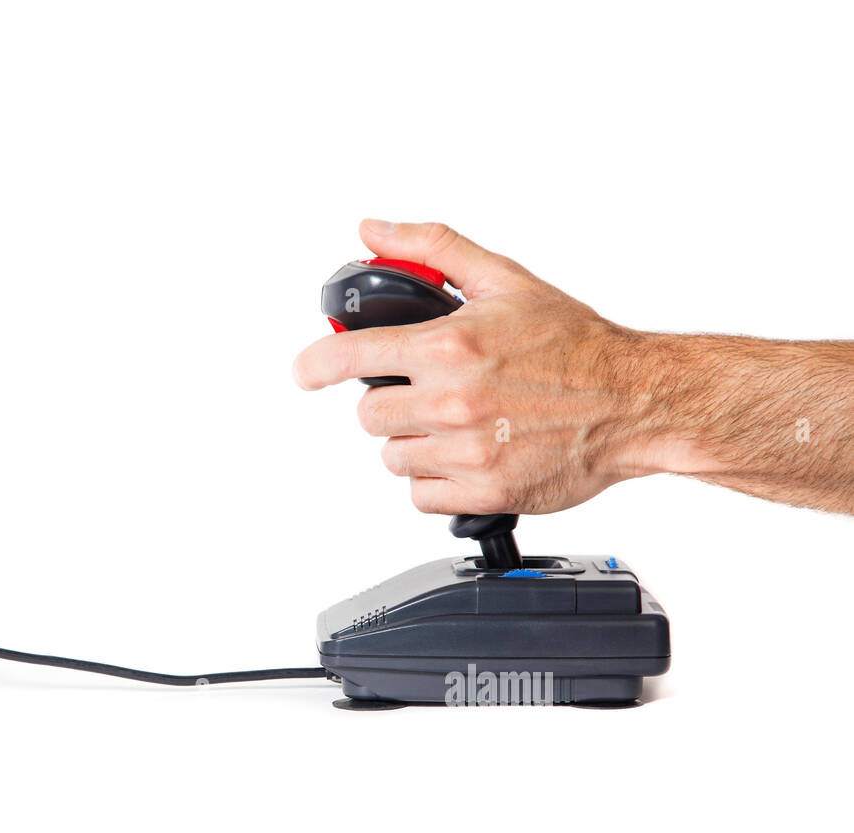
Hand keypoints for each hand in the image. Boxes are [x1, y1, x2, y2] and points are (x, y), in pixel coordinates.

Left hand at [293, 220, 657, 514]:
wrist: (634, 402)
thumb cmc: (576, 344)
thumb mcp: (504, 280)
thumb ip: (432, 249)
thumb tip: (374, 230)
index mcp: (450, 345)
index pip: (353, 356)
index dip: (317, 365)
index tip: (304, 373)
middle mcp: (452, 400)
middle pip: (369, 416)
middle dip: (392, 404)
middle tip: (430, 394)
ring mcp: (467, 451)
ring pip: (393, 457)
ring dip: (415, 443)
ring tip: (460, 425)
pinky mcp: (485, 493)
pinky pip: (421, 496)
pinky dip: (437, 482)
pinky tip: (469, 457)